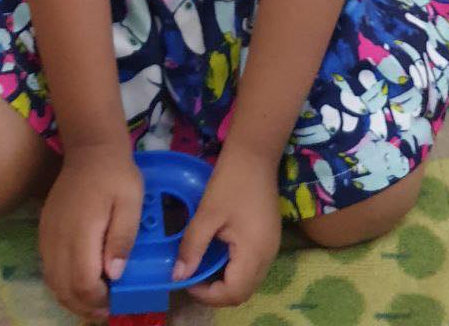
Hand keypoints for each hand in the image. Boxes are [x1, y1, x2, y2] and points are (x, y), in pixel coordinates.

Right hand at [38, 142, 143, 321]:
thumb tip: (115, 274)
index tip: (116, 299)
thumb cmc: (115, 175)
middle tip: (106, 308)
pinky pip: (48, 268)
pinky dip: (62, 284)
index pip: (83, 281)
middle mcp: (58, 237)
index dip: (98, 299)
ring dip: (72, 298)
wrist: (90, 149)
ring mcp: (47, 235)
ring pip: (53, 282)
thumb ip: (123, 237)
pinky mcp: (44, 232)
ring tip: (95, 300)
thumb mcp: (130, 201)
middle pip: (64, 288)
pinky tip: (80, 282)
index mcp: (81, 231)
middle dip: (85, 306)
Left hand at [172, 145, 281, 308]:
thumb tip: (178, 276)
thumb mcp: (207, 214)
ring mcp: (271, 247)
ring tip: (202, 265)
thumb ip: (192, 246)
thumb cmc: (231, 181)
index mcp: (254, 252)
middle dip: (216, 291)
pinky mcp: (268, 238)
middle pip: (243, 291)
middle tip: (193, 277)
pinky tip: (218, 253)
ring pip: (248, 280)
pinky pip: (252, 266)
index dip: (208, 295)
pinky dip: (234, 268)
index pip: (233, 293)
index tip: (187, 281)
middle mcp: (267, 256)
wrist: (255, 153)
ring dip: (225, 280)